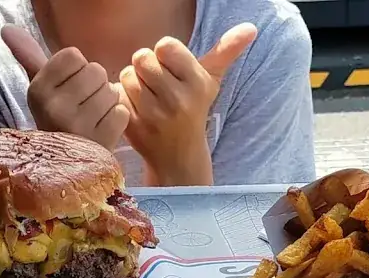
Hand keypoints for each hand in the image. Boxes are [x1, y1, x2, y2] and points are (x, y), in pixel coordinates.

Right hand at [2, 25, 128, 150]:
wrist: (66, 165)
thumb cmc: (57, 120)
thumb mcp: (41, 90)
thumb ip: (29, 57)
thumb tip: (8, 28)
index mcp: (39, 90)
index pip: (73, 55)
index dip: (78, 69)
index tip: (71, 87)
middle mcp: (55, 108)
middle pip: (96, 71)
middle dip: (96, 85)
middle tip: (85, 105)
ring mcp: (78, 127)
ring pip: (111, 91)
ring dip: (108, 102)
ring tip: (94, 118)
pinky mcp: (101, 142)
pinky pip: (122, 112)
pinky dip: (117, 119)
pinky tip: (104, 129)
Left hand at [118, 23, 256, 185]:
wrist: (179, 158)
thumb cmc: (193, 109)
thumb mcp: (211, 81)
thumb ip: (226, 51)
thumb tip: (250, 28)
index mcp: (197, 84)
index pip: (165, 45)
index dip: (165, 55)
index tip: (173, 72)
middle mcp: (178, 101)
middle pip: (142, 57)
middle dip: (147, 69)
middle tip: (159, 88)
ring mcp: (155, 116)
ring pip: (128, 75)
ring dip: (134, 84)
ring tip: (150, 100)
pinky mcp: (135, 127)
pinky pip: (118, 95)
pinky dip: (124, 100)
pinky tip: (138, 113)